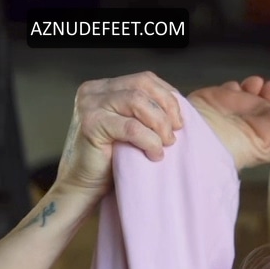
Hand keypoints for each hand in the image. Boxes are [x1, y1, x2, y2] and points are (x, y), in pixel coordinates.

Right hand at [56, 71, 183, 200]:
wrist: (84, 189)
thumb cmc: (112, 164)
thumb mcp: (132, 131)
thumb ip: (146, 114)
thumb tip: (185, 106)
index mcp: (105, 88)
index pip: (144, 79)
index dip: (168, 97)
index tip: (179, 122)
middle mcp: (94, 91)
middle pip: (142, 84)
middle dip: (167, 109)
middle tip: (174, 135)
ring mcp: (90, 105)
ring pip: (138, 101)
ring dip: (160, 124)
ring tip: (166, 145)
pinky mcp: (91, 124)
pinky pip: (131, 127)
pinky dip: (149, 140)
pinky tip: (154, 154)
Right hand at [187, 77, 269, 170]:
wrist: (207, 135)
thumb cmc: (240, 144)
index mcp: (269, 133)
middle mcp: (254, 122)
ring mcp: (237, 110)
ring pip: (253, 91)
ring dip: (258, 85)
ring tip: (255, 89)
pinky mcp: (220, 100)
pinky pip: (233, 88)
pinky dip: (238, 86)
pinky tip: (239, 89)